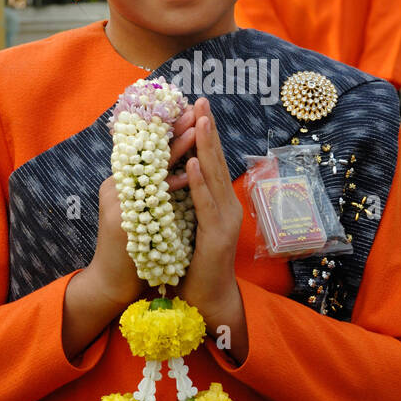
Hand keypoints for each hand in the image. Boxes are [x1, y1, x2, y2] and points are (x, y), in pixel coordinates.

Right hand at [86, 106, 198, 307]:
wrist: (111, 283)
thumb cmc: (134, 248)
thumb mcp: (144, 210)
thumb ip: (155, 189)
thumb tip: (178, 168)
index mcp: (123, 182)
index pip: (150, 149)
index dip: (171, 129)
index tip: (193, 112)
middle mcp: (116, 186)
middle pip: (150, 151)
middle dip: (177, 130)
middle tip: (198, 110)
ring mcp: (116, 202)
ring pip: (151, 168)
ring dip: (177, 149)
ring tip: (198, 130)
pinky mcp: (120, 220)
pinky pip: (149, 198)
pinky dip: (170, 186)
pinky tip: (187, 174)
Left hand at [177, 97, 242, 320]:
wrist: (206, 300)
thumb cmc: (192, 264)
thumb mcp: (186, 223)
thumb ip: (185, 199)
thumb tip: (172, 172)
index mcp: (219, 201)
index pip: (211, 161)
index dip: (205, 134)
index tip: (196, 107)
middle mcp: (227, 206)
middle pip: (216, 161)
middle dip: (208, 130)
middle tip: (201, 101)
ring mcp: (225, 220)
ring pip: (214, 177)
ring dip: (206, 147)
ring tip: (200, 120)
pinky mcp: (217, 236)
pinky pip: (206, 205)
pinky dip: (199, 183)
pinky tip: (191, 164)